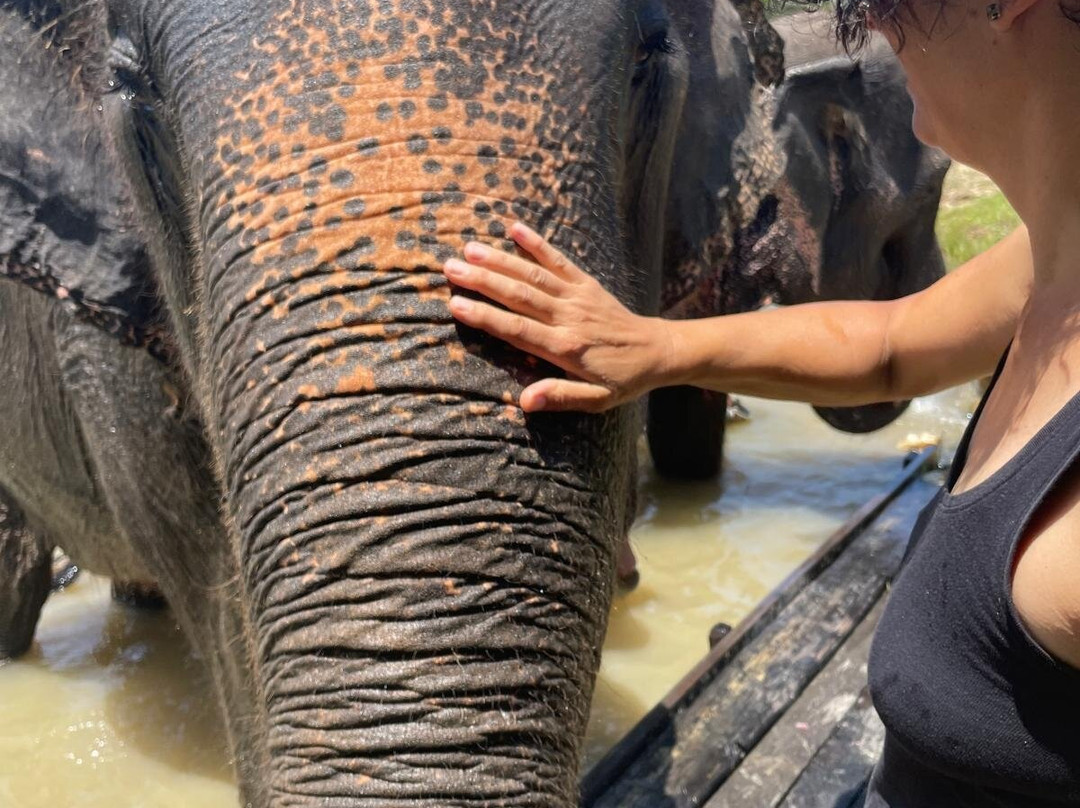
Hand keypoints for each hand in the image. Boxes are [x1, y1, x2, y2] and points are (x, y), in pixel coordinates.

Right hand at [442, 222, 673, 412]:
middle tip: (450, 268)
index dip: (485, 317)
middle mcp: (568, 317)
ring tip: (469, 248)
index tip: (456, 304)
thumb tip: (525, 402)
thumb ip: (561, 397)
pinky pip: (559, 260)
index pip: (517, 330)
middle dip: (483, 281)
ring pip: (533, 274)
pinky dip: (537, 243)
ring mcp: (577, 296)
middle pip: (519, 296)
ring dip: (500, 260)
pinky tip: (514, 228)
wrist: (658, 351)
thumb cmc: (623, 380)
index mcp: (566, 347)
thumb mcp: (597, 400)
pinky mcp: (586, 283)